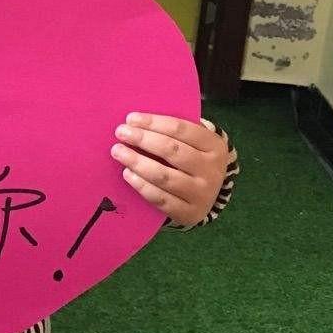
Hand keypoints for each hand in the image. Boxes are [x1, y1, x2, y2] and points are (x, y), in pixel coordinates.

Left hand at [111, 113, 226, 228]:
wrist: (208, 196)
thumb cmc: (193, 160)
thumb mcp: (195, 143)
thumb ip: (174, 132)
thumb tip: (138, 122)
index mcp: (214, 146)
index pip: (181, 129)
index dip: (153, 123)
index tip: (131, 119)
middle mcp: (211, 170)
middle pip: (172, 151)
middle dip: (143, 139)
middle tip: (120, 133)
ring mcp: (202, 194)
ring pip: (164, 176)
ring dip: (137, 162)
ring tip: (118, 152)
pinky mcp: (189, 213)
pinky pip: (160, 198)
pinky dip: (141, 185)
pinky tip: (127, 174)